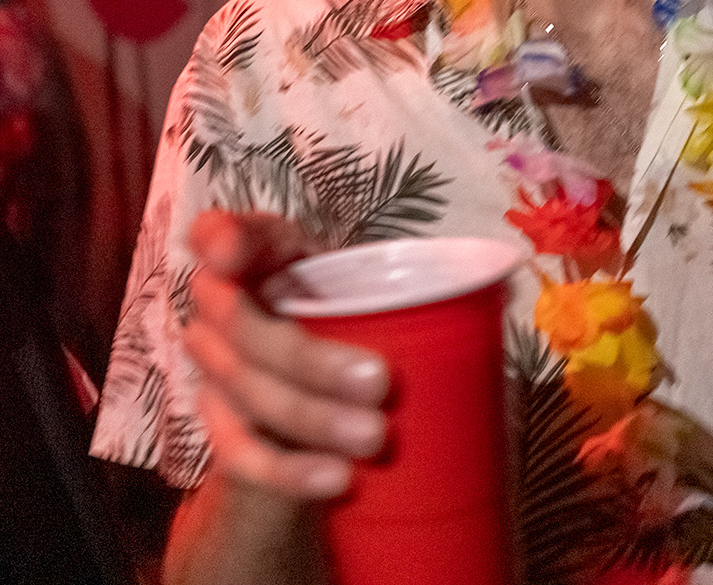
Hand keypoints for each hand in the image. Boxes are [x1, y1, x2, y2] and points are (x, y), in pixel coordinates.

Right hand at [182, 210, 388, 500]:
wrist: (319, 382)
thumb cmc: (351, 313)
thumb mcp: (368, 281)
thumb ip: (408, 277)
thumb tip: (498, 283)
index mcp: (258, 255)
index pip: (217, 234)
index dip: (221, 240)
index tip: (236, 253)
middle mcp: (220, 307)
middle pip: (239, 325)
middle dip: (307, 357)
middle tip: (380, 381)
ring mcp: (215, 367)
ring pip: (246, 390)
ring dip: (311, 417)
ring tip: (375, 437)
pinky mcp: (221, 425)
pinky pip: (241, 454)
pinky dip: (289, 471)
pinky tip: (337, 478)